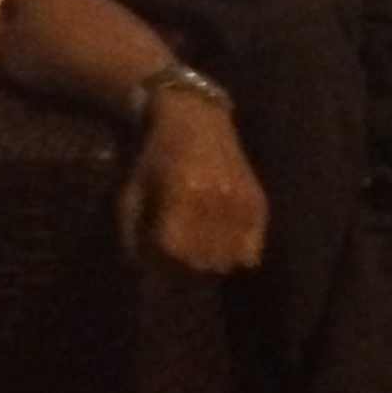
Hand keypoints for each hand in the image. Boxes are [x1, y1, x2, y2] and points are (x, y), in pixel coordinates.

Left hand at [120, 92, 268, 276]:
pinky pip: (253, 251)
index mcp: (183, 196)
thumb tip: (142, 270)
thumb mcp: (132, 190)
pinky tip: (221, 249)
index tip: (154, 273)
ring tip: (197, 260)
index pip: (175, 254)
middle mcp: (216, 202)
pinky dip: (237, 257)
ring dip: (211, 268)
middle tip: (175, 268)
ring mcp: (241, 204)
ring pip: (229, 262)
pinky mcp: (259, 204)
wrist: (196, 118)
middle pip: (204, 263)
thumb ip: (133, 232)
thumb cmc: (157, 154)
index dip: (162, 270)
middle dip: (186, 273)